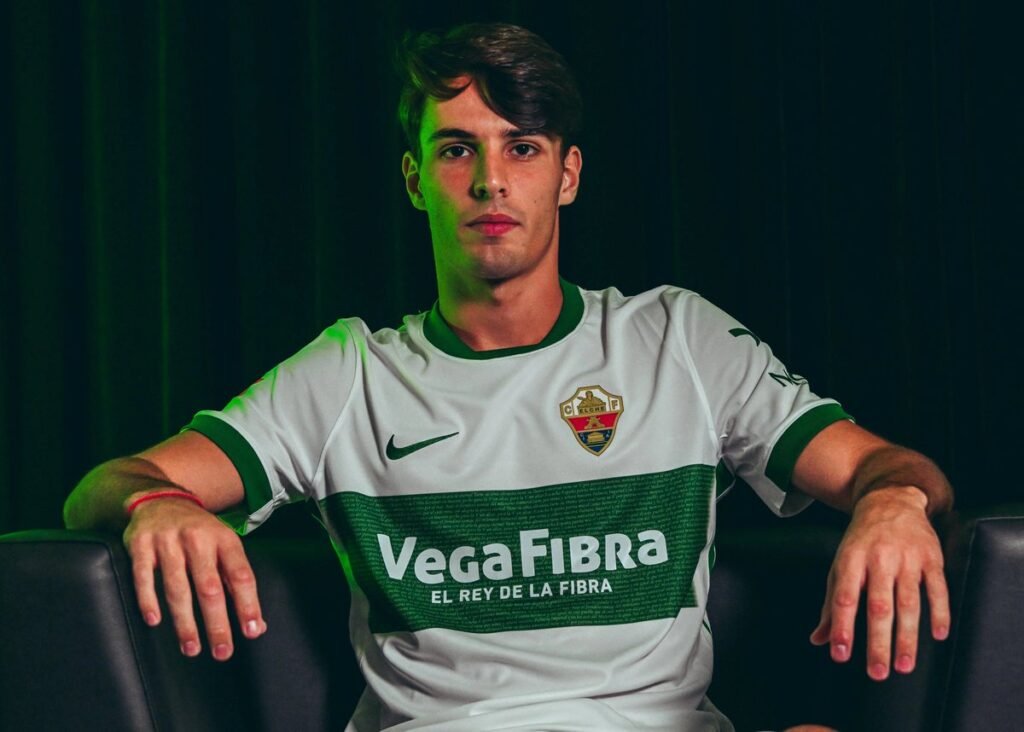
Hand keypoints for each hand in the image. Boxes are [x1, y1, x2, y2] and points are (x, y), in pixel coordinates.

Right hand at [122, 494, 266, 659]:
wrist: (160, 498)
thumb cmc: (198, 532)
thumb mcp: (223, 546)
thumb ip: (237, 582)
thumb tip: (256, 624)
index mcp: (224, 539)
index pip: (241, 575)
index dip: (248, 604)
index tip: (252, 631)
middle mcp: (198, 539)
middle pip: (210, 587)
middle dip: (217, 622)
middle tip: (222, 652)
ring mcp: (168, 541)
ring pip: (177, 587)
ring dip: (184, 621)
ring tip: (191, 647)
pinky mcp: (140, 545)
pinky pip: (143, 577)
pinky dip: (148, 600)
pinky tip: (155, 621)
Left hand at [809, 485, 949, 679]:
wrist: (891, 500)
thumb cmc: (861, 540)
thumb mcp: (840, 564)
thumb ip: (831, 604)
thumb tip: (818, 639)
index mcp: (851, 559)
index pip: (844, 598)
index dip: (842, 627)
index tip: (840, 654)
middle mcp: (878, 558)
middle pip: (878, 606)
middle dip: (878, 642)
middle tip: (878, 672)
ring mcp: (907, 558)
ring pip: (908, 602)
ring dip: (907, 637)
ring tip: (904, 665)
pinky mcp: (931, 557)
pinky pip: (937, 588)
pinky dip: (939, 613)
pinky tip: (937, 635)